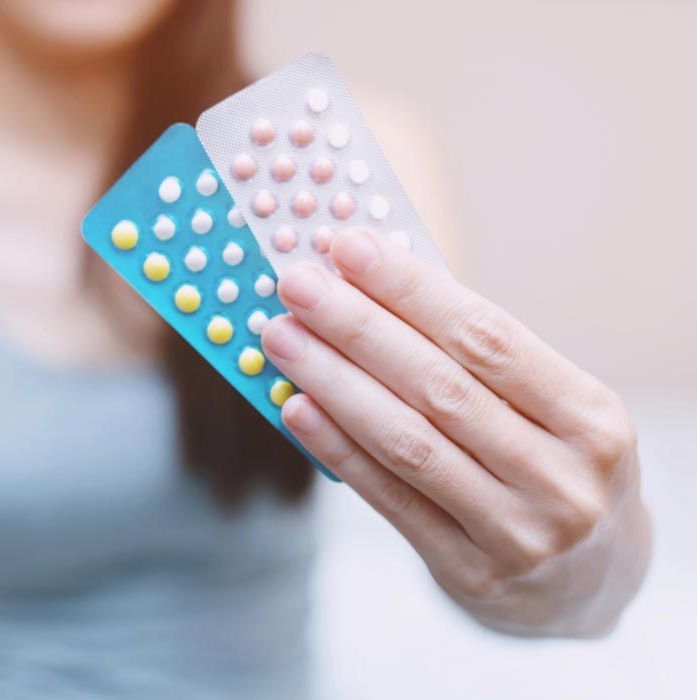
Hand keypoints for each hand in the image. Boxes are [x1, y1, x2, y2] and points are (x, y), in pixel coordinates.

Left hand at [263, 227, 650, 636]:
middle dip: (357, 327)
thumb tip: (370, 288)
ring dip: (333, 382)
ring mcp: (517, 532)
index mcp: (591, 418)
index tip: (349, 247)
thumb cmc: (555, 467)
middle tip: (296, 284)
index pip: (488, 337)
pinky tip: (296, 407)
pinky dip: (337, 449)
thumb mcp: (552, 410)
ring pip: (407, 441)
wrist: (594, 583)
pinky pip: (390, 499)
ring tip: (281, 337)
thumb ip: (476, 360)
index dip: (411, 289)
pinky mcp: (470, 572)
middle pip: (439, 386)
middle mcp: (562, 478)